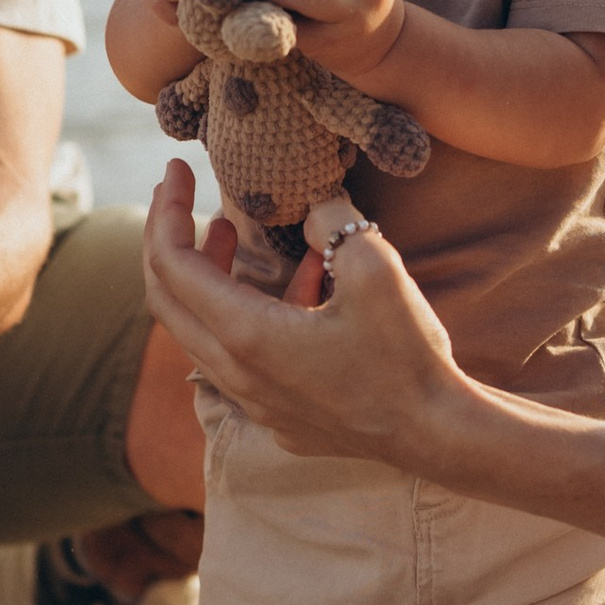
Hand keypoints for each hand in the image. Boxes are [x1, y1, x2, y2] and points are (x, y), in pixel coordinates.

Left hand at [139, 162, 462, 462]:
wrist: (437, 434)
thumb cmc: (406, 354)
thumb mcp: (375, 266)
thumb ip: (333, 220)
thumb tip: (314, 200)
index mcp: (246, 334)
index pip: (173, 264)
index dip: (168, 209)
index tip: (177, 169)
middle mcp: (236, 374)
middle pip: (168, 300)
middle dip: (168, 239)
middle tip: (178, 195)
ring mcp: (255, 402)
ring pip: (200, 330)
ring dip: (205, 276)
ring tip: (230, 230)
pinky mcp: (278, 417)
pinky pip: (237, 357)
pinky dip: (242, 310)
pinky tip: (297, 282)